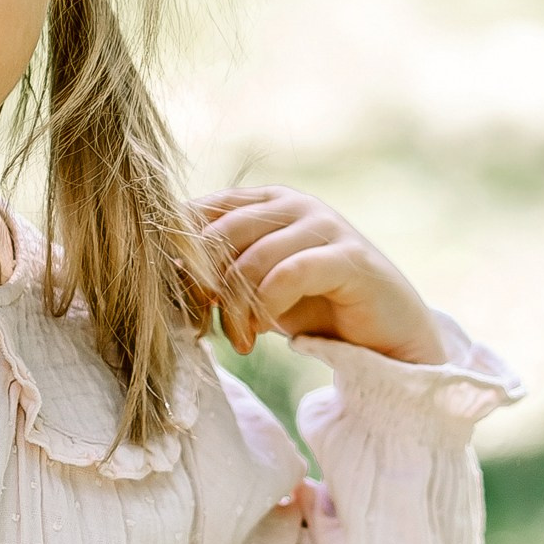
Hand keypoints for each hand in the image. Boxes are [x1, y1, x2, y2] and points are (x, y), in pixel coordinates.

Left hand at [193, 186, 444, 365]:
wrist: (384, 337)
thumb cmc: (313, 308)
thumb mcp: (253, 286)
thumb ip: (216, 271)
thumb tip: (159, 274)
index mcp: (263, 202)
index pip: (199, 211)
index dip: (177, 255)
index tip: (173, 297)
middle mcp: (292, 204)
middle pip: (218, 233)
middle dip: (203, 285)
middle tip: (205, 325)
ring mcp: (324, 225)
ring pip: (251, 257)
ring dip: (236, 308)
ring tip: (240, 340)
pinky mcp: (349, 257)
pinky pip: (288, 274)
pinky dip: (266, 307)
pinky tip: (264, 333)